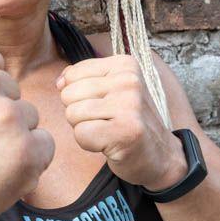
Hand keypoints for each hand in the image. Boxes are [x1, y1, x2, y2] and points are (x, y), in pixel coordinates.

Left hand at [54, 55, 184, 188]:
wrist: (160, 155)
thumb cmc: (129, 122)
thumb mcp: (111, 90)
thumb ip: (83, 79)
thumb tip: (59, 81)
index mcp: (125, 65)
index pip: (72, 74)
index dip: (78, 95)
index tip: (103, 105)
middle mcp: (129, 80)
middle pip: (69, 94)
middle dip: (79, 113)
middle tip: (105, 121)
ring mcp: (129, 105)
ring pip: (72, 114)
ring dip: (84, 128)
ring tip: (107, 131)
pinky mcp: (126, 131)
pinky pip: (81, 134)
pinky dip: (89, 143)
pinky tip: (108, 143)